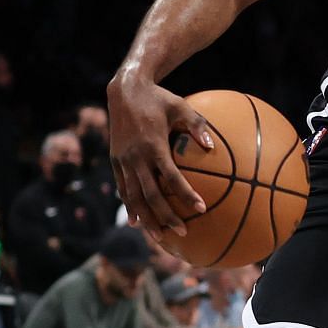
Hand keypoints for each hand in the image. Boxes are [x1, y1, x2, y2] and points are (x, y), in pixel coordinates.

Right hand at [108, 73, 214, 235]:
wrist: (124, 90)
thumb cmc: (158, 97)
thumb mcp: (181, 106)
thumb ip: (198, 126)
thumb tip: (212, 147)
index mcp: (154, 145)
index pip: (171, 177)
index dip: (185, 195)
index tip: (201, 209)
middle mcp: (136, 157)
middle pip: (151, 195)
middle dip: (166, 216)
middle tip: (183, 232)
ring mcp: (123, 160)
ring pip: (134, 197)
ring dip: (147, 219)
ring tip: (159, 237)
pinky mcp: (115, 161)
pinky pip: (123, 188)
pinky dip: (129, 206)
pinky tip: (136, 222)